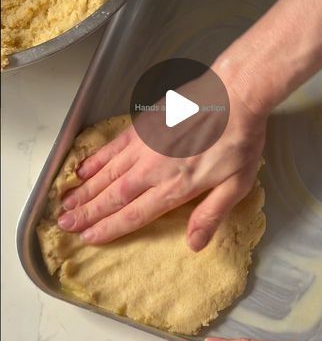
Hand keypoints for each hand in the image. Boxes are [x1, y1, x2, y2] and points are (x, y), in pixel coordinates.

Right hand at [57, 60, 266, 248]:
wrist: (233, 95)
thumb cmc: (239, 140)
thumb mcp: (237, 184)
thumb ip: (211, 214)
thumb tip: (194, 245)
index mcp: (175, 187)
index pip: (134, 214)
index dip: (109, 228)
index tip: (88, 237)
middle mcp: (153, 169)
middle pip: (114, 196)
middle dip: (88, 212)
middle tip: (64, 224)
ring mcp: (145, 146)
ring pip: (107, 173)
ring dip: (85, 190)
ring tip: (66, 203)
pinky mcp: (143, 126)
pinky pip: (112, 147)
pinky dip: (95, 160)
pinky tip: (82, 169)